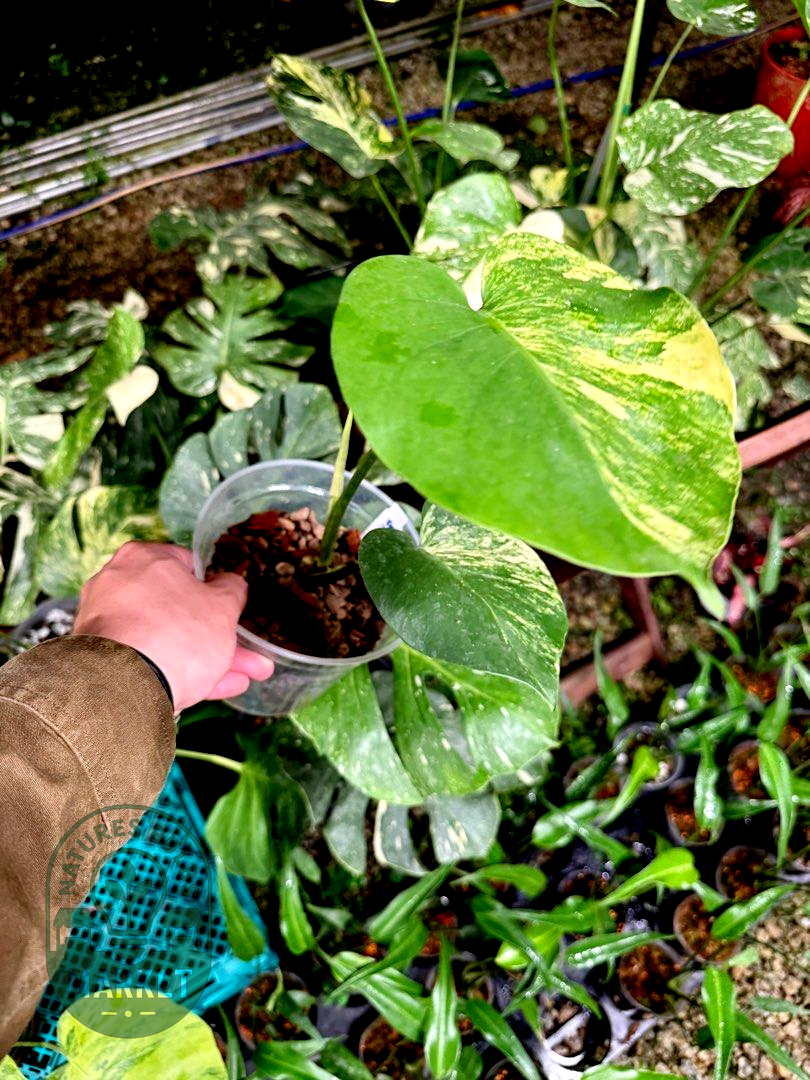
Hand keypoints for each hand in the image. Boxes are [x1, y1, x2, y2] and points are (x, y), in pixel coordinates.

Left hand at [73, 542, 272, 711]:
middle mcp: (117, 584)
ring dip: (206, 658)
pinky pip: (149, 660)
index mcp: (144, 557)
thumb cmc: (178, 633)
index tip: (228, 610)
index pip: (186, 565)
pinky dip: (179, 671)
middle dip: (216, 634)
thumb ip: (232, 589)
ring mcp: (106, 624)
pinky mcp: (102, 658)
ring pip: (167, 638)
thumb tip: (230, 584)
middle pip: (178, 609)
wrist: (126, 686)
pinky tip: (213, 689)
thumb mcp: (223, 605)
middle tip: (243, 652)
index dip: (213, 590)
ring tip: (241, 678)